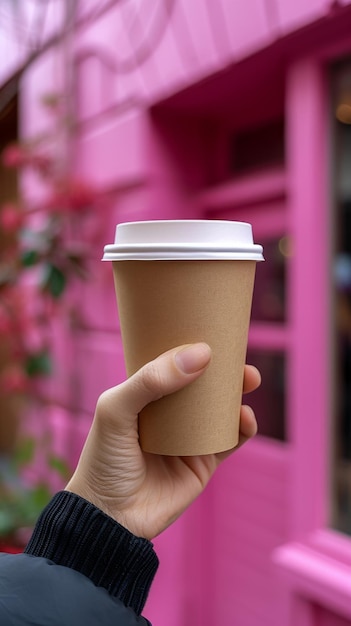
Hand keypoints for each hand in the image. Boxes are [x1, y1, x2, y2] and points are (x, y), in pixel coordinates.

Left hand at [66, 343, 259, 539]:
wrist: (109, 518)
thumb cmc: (103, 460)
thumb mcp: (116, 410)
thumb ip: (150, 380)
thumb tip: (199, 354)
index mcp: (145, 396)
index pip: (172, 365)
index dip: (192, 350)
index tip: (213, 335)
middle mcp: (169, 415)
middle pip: (202, 385)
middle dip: (224, 370)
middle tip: (240, 360)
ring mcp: (188, 439)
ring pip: (220, 410)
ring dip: (238, 393)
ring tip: (248, 381)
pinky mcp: (203, 464)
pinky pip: (229, 441)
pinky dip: (243, 428)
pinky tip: (246, 418)